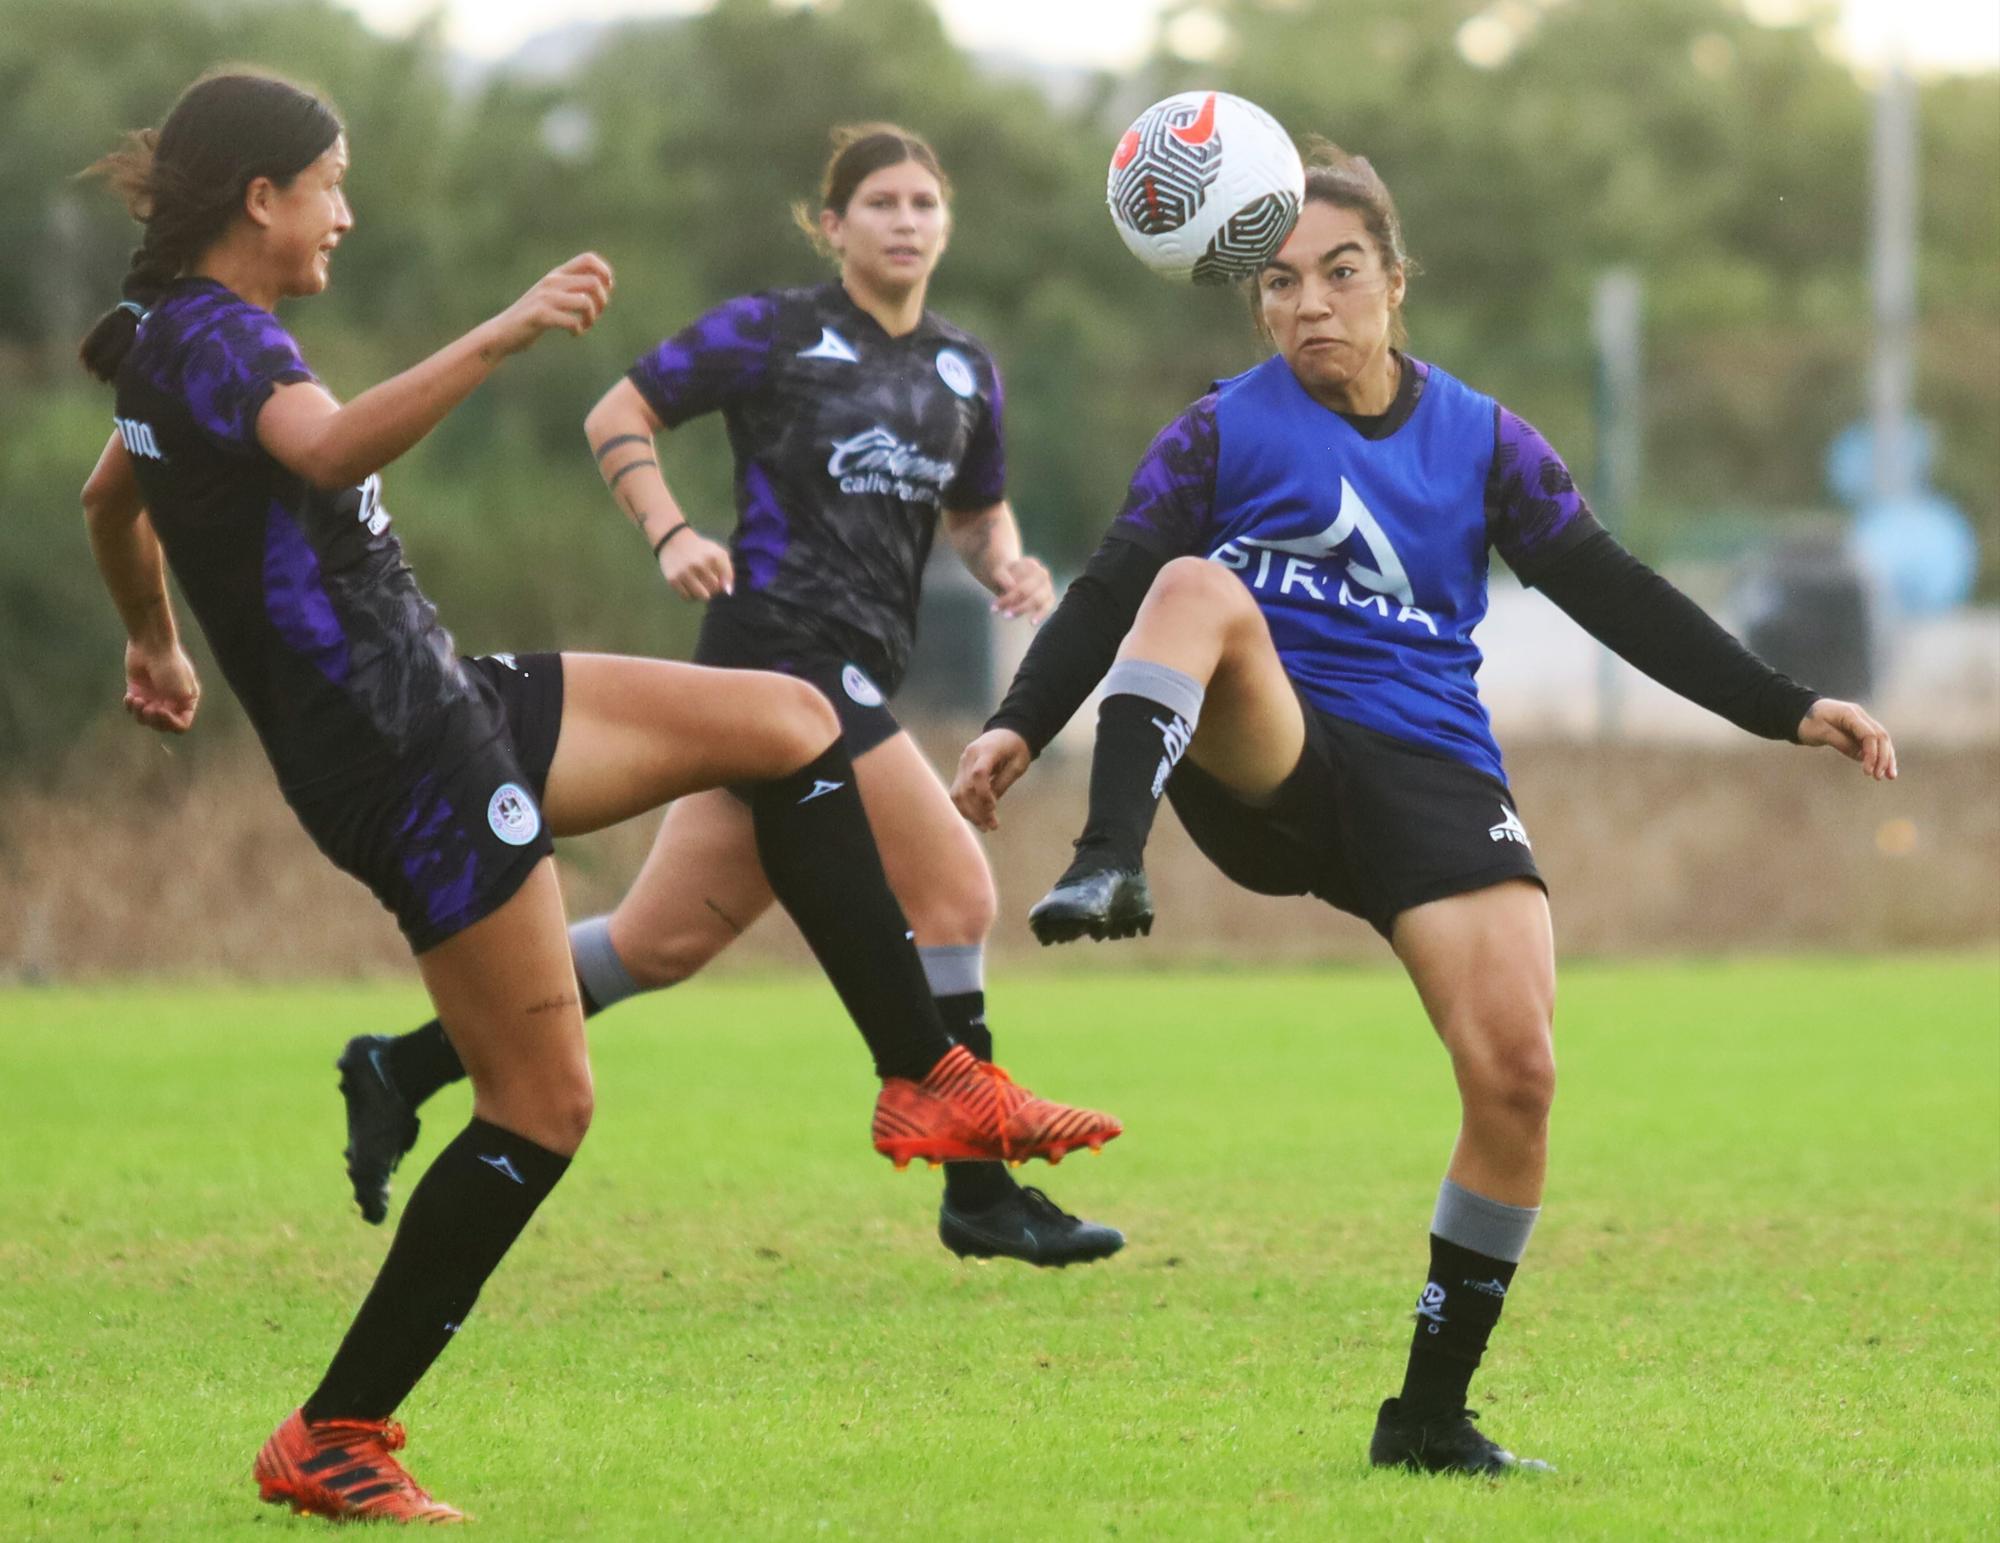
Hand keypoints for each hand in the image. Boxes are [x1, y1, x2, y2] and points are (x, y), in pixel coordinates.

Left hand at [124, 639, 198, 733]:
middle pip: (162, 725)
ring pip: (145, 719)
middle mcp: (170, 702)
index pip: (181, 725)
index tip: (161, 710)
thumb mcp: (181, 691)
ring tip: (136, 700)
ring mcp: (153, 697)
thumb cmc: (170, 666)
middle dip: (153, 720)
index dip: (170, 723)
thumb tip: (166, 721)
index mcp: (185, 702)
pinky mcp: (137, 692)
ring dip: (139, 714)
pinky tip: (129, 697)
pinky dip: (129, 706)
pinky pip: (132, 709)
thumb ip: (178, 711)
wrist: (151, 644)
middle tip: (148, 708)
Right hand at [487, 253, 613, 356]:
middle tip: (593, 316)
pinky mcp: (540, 315)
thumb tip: (606, 284)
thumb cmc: (533, 317)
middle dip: (602, 302)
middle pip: (594, 283)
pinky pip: (572, 320)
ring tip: (583, 326)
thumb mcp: (552, 296)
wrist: (503, 333)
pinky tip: (573, 333)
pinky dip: (578, 329)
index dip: (604, 273)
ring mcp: (545, 297)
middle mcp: (552, 282)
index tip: (605, 290)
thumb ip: (571, 287)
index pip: (588, 259)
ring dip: (591, 318)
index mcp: (556, 275)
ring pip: (586, 301)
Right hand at [656, 526, 734, 601]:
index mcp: (713, 557)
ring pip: (702, 597)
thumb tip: (728, 592)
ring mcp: (685, 572)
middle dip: (713, 589)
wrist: (673, 541)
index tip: (717, 577)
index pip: (726, 582)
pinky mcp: (673, 579)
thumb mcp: (718, 554)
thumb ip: (728, 572)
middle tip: (707, 581)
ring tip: (699, 585)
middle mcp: (699, 564)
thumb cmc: (701, 551)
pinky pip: (687, 598)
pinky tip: (689, 585)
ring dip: (703, 594)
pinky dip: (690, 595)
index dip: (723, 583)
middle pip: (714, 590)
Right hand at [951, 728, 1031, 830]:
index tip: (994, 807)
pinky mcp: (961, 771)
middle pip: (966, 788)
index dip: (984, 793)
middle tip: (992, 826)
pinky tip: (976, 818)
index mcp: (987, 750)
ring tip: (985, 826)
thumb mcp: (1018, 764)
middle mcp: (969, 756)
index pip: (979, 774)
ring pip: (957, 793)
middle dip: (978, 810)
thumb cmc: (1016, 749)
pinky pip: (957, 792)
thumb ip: (1003, 782)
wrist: (1006, 733)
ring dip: (969, 813)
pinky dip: (965, 807)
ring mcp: (962, 763)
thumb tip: (989, 806)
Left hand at [990, 555, 1053, 621]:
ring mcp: (1047, 586)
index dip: (1009, 599)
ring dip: (1025, 609)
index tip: (994, 607)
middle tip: (1004, 615)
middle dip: (1017, 606)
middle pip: (1031, 594)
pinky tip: (1032, 622)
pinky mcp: (1049, 596)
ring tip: (1011, 617)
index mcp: (1030, 565)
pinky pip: (1048, 606)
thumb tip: (1011, 587)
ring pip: (1041, 601)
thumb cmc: (1004, 574)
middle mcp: (1042, 575)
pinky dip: (1041, 614)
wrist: (1010, 574)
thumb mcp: (998, 572)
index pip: (1021, 586)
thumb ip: (1003, 577)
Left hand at [1797, 697, 1896, 780]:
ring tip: (1890, 776)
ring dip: (1887, 758)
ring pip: (1882, 740)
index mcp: (1850, 714)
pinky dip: (1880, 755)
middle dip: (1883, 758)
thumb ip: (1841, 742)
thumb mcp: (1820, 732)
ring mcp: (1862, 722)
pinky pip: (1874, 742)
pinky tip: (1884, 769)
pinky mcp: (1860, 730)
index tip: (1868, 772)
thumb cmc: (1807, 722)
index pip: (1869, 734)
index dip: (1872, 754)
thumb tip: (1862, 757)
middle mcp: (1860, 716)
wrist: (1800, 712)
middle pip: (1881, 737)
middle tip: (1879, 777)